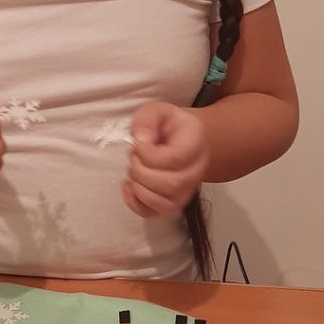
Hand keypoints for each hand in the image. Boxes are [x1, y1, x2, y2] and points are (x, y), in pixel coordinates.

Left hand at [122, 103, 209, 217]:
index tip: (139, 144)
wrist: (183, 140)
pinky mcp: (171, 203)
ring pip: (162, 203)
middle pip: (170, 184)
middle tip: (134, 156)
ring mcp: (185, 192)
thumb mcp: (158, 110)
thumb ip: (148, 118)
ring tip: (135, 168)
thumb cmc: (169, 125)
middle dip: (141, 170)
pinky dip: (134, 203)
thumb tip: (141, 138)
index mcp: (195, 145)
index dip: (148, 154)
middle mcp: (195, 172)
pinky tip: (128, 185)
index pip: (174, 159)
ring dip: (138, 187)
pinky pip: (152, 213)